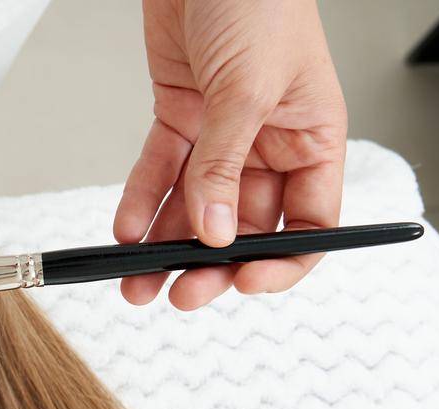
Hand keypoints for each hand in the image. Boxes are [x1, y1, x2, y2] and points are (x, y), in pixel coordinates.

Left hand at [114, 0, 348, 309]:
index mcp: (313, 138)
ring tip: (133, 281)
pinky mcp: (180, 116)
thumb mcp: (248, 86)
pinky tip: (125, 231)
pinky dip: (142, 203)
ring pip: (195, 208)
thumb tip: (212, 233)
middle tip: (180, 292)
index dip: (280, 262)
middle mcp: (269, 142)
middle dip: (210, 265)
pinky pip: (160, 172)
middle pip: (242, 225)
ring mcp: (222, 132)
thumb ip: (226, 164)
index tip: (244, 284)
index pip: (308, 224)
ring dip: (165, 248)